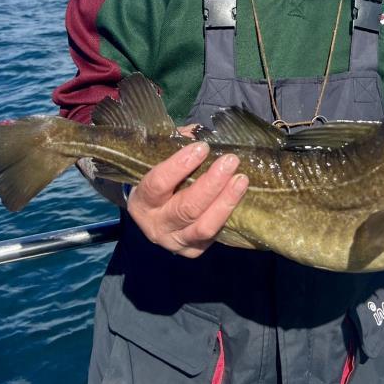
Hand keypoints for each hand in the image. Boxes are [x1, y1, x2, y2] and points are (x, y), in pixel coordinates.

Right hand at [127, 142, 248, 256]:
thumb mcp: (158, 162)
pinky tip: (238, 195)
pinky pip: (213, 235)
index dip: (180, 165)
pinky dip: (227, 214)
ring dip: (225, 201)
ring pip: (204, 227)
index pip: (158, 184)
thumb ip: (176, 146)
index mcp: (142, 201)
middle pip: (186, 208)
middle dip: (211, 183)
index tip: (202, 147)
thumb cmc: (158, 180)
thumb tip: (198, 133)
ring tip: (241, 179)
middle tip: (230, 161)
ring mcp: (175, 241)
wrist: (152, 215)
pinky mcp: (193, 250)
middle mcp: (156, 225)